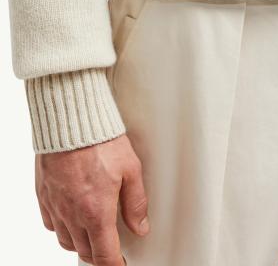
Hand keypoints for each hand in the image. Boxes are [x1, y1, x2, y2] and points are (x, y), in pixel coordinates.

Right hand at [35, 134, 149, 264]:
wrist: (71, 120)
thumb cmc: (101, 140)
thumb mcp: (131, 169)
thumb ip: (136, 202)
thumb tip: (140, 226)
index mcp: (96, 212)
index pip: (104, 256)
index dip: (114, 265)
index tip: (121, 264)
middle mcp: (73, 214)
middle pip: (85, 251)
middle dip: (99, 254)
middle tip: (111, 246)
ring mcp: (56, 205)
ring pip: (66, 241)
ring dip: (81, 242)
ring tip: (93, 231)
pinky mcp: (44, 194)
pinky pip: (51, 223)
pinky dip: (62, 227)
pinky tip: (72, 216)